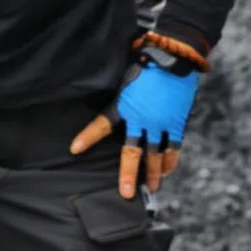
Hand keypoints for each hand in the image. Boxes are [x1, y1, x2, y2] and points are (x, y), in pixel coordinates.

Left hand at [70, 40, 203, 198]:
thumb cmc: (147, 61)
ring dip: (154, 173)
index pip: (101, 125)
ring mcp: (160, 123)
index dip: (88, 137)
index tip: (74, 149)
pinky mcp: (175, 123)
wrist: (174, 57)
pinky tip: (167, 171)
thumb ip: (119, 93)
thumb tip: (107, 99)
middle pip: (132, 152)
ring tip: (152, 188)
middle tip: (127, 193)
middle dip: (128, 174)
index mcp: (124, 105)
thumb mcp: (125, 76)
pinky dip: (171, 160)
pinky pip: (173, 147)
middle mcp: (140, 119)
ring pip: (155, 155)